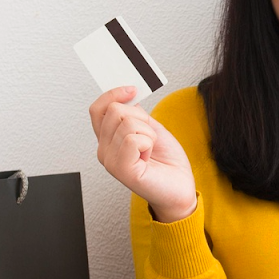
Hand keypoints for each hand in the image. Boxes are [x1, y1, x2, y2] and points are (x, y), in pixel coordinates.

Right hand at [89, 87, 197, 221]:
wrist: (180, 188)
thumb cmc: (167, 163)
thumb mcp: (151, 128)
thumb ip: (135, 113)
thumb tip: (127, 96)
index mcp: (108, 140)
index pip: (98, 109)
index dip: (113, 94)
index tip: (132, 90)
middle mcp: (104, 150)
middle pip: (115, 110)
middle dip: (141, 118)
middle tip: (150, 137)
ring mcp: (110, 161)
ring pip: (127, 122)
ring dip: (148, 133)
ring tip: (149, 150)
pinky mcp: (121, 169)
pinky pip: (133, 138)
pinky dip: (148, 143)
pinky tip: (148, 157)